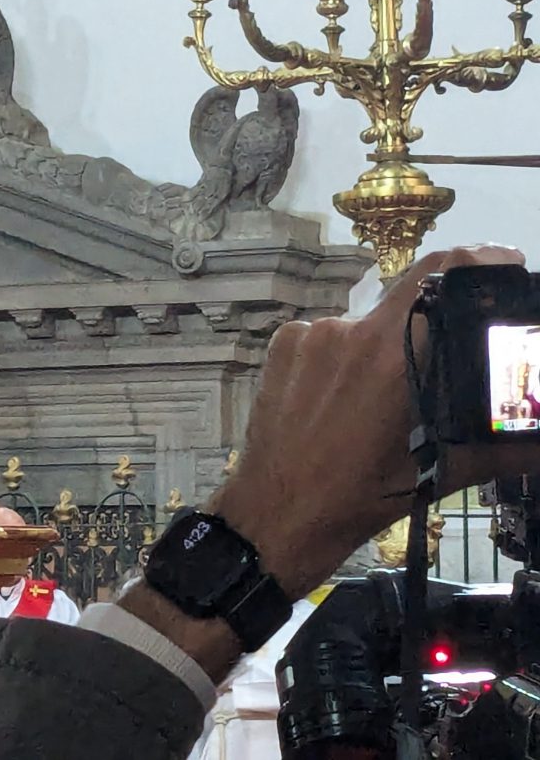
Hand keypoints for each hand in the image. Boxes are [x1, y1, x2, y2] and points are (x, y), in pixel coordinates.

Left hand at [119, 246, 536, 680]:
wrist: (273, 517)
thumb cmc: (356, 498)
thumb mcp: (438, 472)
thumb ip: (503, 446)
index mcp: (388, 354)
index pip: (440, 272)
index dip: (478, 259)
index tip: (504, 265)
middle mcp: (345, 330)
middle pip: (406, 298)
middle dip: (435, 320)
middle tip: (448, 354)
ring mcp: (306, 335)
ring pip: (365, 324)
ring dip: (384, 348)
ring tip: (384, 398)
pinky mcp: (280, 346)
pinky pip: (327, 337)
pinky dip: (345, 358)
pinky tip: (345, 397)